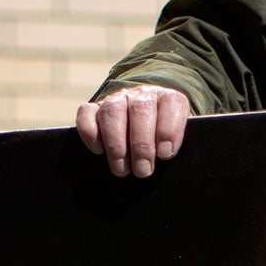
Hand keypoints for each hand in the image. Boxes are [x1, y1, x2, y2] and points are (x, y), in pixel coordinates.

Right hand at [75, 85, 189, 177]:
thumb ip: (177, 145)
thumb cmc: (164, 137)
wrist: (145, 119)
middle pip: (140, 110)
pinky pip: (87, 113)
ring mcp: (117, 99)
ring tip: (122, 169)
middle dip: (141, 145)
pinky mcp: (96, 108)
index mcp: (168, 98)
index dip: (168, 129)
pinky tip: (98, 150)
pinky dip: (90, 132)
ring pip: (113, 111)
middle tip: (142, 171)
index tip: (165, 154)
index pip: (171, 104)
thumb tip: (169, 159)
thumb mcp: (177, 139)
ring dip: (116, 143)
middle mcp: (142, 94)